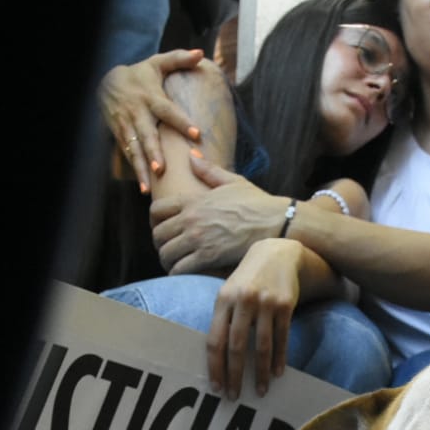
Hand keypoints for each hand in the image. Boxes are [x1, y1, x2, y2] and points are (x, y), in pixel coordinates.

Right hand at [98, 49, 204, 191]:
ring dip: (141, 168)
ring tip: (147, 187)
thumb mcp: (157, 63)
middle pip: (146, 135)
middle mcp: (138, 113)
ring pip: (134, 149)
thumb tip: (201, 54)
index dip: (181, 121)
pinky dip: (134, 170)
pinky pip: (127, 154)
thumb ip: (179, 59)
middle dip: (152, 152)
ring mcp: (127, 126)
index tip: (196, 133)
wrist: (106, 82)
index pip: (168, 110)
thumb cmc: (139, 75)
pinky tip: (143, 187)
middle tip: (160, 168)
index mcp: (151, 97)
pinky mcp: (120, 135)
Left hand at [151, 154, 287, 274]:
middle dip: (160, 244)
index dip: (154, 221)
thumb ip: (208, 170)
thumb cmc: (257, 202)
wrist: (276, 222)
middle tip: (170, 249)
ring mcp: (198, 238)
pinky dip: (178, 273)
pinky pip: (180, 269)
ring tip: (176, 264)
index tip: (162, 228)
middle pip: (157, 234)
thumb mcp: (232, 181)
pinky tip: (185, 274)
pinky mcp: (208, 257)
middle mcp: (191, 219)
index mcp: (194, 200)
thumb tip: (191, 156)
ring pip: (166, 253)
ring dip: (168, 260)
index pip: (156, 210)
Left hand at [208, 240, 301, 398]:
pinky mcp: (285, 304)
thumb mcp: (229, 292)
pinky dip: (280, 358)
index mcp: (223, 300)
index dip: (215, 367)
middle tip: (235, 396)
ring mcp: (265, 302)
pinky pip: (282, 337)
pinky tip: (278, 372)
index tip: (217, 387)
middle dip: (235, 375)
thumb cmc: (248, 279)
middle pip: (236, 347)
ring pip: (262, 345)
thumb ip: (223, 319)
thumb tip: (217, 357)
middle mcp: (243, 301)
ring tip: (262, 390)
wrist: (276, 253)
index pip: (215, 340)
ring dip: (262, 372)